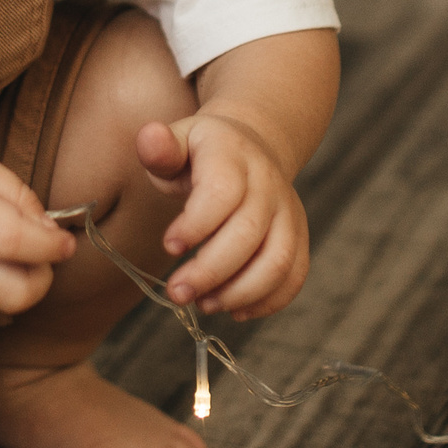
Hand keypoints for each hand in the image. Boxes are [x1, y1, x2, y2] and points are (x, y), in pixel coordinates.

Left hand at [134, 113, 309, 320]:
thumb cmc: (200, 153)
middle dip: (210, 272)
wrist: (249, 146)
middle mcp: (267, 183)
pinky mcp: (298, 236)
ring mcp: (287, 211)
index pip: (222, 192)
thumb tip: (149, 137)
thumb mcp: (176, 142)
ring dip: (239, 292)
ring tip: (204, 304)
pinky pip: (294, 274)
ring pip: (278, 260)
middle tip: (177, 293)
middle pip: (248, 233)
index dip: (197, 225)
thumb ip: (160, 148)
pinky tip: (234, 310)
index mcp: (233, 155)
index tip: (170, 247)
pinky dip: (268, 301)